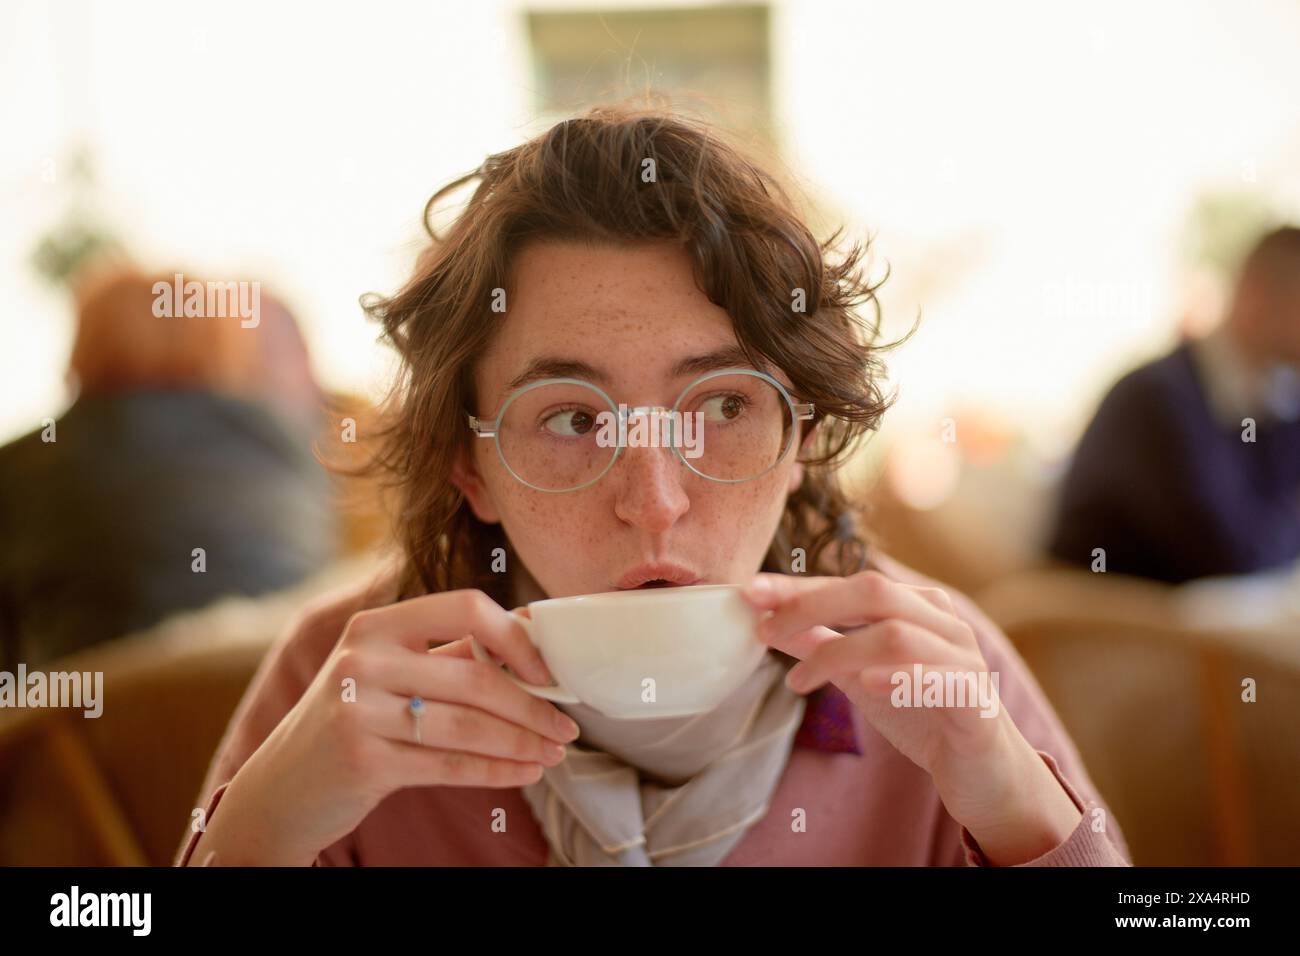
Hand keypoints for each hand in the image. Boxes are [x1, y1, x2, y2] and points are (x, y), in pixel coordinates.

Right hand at [189, 590, 581, 864]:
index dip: (516, 636)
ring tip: (554, 753)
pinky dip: (497, 770)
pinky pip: (449, 765)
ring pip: (467, 725)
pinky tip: (525, 773)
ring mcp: (358, 709)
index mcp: (376, 624)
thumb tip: (530, 634)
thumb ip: (452, 650)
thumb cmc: (352, 720)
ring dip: (522, 742)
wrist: (281, 788)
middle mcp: (363, 659)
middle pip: (474, 675)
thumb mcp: (388, 672)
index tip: (547, 670)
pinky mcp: (362, 760)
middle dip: (532, 705)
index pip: (465, 607)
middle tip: (566, 726)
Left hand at [742, 570, 1081, 864]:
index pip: (850, 582)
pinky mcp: (974, 699)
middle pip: (873, 591)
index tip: (750, 592)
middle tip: (765, 632)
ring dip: (837, 652)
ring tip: (798, 682)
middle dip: (812, 606)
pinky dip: (898, 676)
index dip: (799, 585)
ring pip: (896, 633)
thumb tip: (767, 621)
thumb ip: (820, 645)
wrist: (981, 770)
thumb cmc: (921, 712)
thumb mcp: (859, 676)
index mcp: (916, 606)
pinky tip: (865, 683)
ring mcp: (963, 657)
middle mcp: (942, 621)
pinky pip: (938, 677)